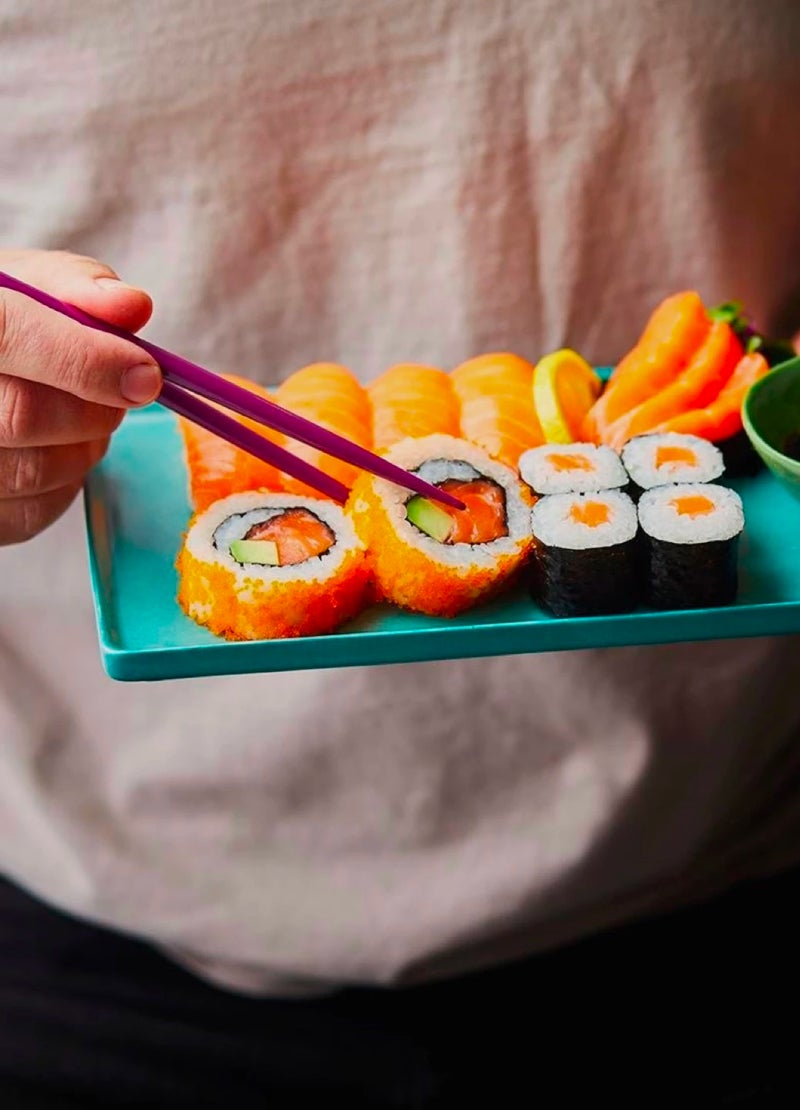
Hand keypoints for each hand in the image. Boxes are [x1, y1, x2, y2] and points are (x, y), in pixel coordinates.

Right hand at [0, 249, 159, 544]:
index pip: (8, 336)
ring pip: (37, 470)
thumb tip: (133, 307)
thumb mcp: (25, 285)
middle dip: (96, 406)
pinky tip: (56, 447)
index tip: (147, 374)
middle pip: (24, 416)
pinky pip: (34, 512)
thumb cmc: (3, 317)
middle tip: (121, 390)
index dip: (85, 359)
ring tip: (82, 414)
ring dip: (87, 445)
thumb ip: (76, 287)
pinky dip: (66, 481)